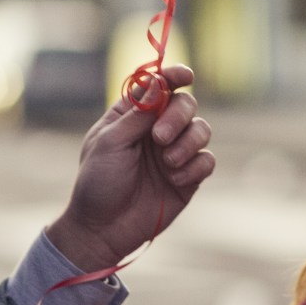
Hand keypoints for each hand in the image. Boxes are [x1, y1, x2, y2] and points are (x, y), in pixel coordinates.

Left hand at [44, 64, 215, 272]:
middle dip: (178, 116)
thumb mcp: (111, 142)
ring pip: (202, 130)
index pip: (158, 86)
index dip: (174, 76)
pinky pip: (207, 160)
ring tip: (167, 163)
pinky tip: (175, 180)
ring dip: (188, 142)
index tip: (185, 76)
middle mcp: (156, 130)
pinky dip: (195, 167)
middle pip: (185, 104)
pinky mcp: (188, 177)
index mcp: (132, 115)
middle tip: (159, 138)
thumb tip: (158, 82)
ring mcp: (174, 153)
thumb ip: (137, 114)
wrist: (103, 229)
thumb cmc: (98, 182)